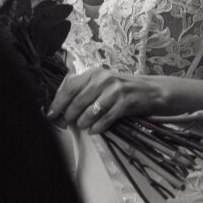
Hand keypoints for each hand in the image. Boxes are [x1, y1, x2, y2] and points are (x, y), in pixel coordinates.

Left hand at [47, 67, 166, 134]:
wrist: (151, 91)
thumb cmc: (122, 89)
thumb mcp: (102, 83)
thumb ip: (82, 89)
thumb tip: (60, 106)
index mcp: (94, 73)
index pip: (69, 86)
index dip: (57, 102)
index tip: (50, 115)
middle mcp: (103, 79)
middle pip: (76, 102)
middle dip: (70, 116)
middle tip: (70, 123)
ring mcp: (115, 91)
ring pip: (89, 113)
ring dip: (83, 123)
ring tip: (85, 125)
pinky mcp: (125, 103)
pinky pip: (104, 120)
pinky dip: (97, 128)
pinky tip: (96, 129)